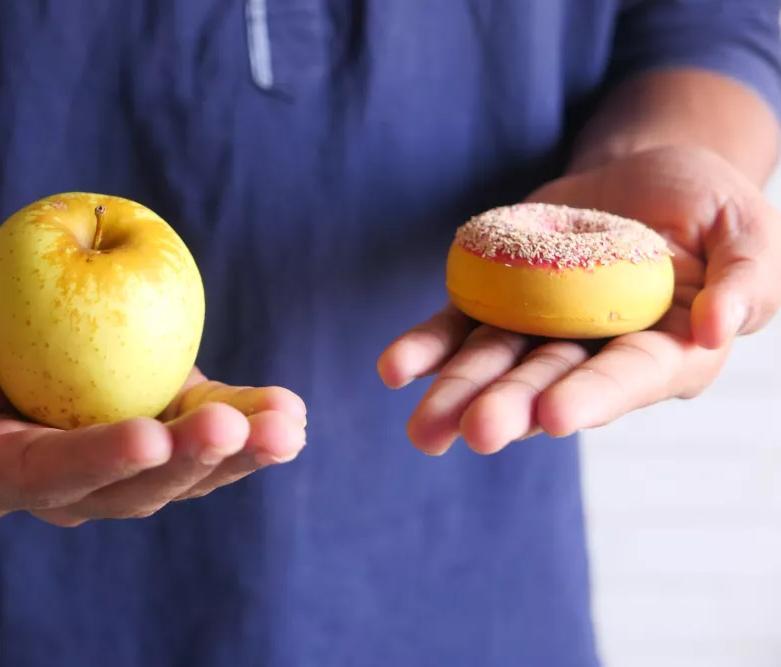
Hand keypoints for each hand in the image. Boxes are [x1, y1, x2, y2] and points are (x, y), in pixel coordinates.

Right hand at [0, 248, 305, 525]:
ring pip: (181, 471)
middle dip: (187, 462)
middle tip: (234, 426)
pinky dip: (246, 423)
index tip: (148, 437)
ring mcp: (116, 454)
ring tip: (283, 425)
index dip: (97, 462)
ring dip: (237, 452)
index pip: (47, 476)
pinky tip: (286, 415)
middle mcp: (63, 480)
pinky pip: (201, 427)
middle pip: (131, 488)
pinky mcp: (155, 418)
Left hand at [378, 146, 780, 454]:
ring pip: (495, 364)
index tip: (552, 415)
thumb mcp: (746, 229)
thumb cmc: (706, 205)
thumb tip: (719, 328)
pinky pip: (458, 327)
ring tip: (424, 431)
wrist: (642, 171)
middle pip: (549, 381)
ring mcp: (541, 328)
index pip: (628, 376)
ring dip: (458, 393)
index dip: (592, 396)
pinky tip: (395, 369)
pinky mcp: (500, 300)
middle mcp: (595, 350)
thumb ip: (747, 278)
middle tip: (478, 431)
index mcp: (665, 349)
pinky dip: (428, 347)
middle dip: (512, 406)